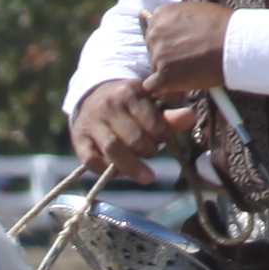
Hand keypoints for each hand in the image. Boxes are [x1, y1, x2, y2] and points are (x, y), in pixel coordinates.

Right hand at [67, 76, 196, 180]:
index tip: (163, 139)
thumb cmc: (129, 106)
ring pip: (113, 148)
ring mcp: (91, 122)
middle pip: (134, 138)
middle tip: (152, 153)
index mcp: (130, 92)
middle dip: (148, 151)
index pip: (152, 122)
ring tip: (147, 177)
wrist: (92, 97)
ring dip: (132, 166)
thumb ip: (169, 115)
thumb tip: (190, 117)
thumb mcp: (149, 105)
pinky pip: (91, 159)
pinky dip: (106, 170)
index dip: (161, 135)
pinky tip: (119, 172)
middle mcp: (108, 105)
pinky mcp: (79, 138)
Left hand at [141, 1, 233, 96]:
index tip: (178, 48)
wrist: (234, 44)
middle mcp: (155, 32)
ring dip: (168, 73)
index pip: (153, 32)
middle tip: (185, 62)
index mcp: (161, 14)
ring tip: (190, 73)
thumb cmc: (223, 27)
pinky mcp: (164, 75)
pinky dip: (163, 89)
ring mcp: (158, 54)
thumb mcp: (195, 12)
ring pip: (154, 69)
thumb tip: (175, 30)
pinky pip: (152, 87)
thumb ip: (179, 21)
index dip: (166, 43)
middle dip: (166, 58)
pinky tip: (177, 87)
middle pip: (152, 50)